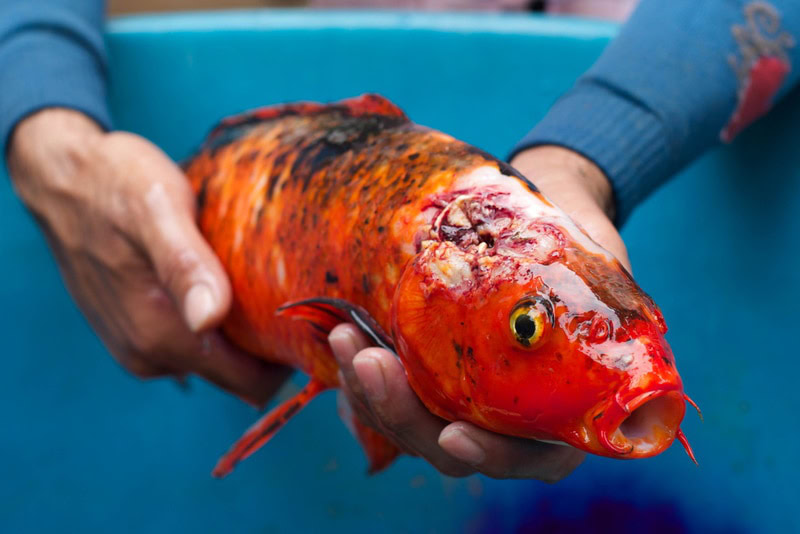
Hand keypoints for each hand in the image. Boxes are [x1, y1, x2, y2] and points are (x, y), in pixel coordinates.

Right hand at [7, 108, 289, 405]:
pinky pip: (194, 343)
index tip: (316, 325)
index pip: (250, 383)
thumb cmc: (116, 185)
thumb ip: (185, 266)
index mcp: (162, 334)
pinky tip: (227, 285)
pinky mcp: (136, 333)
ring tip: (265, 286)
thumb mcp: (159, 210)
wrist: (63, 180)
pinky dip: (217, 325)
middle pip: (238, 375)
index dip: (288, 361)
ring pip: (218, 359)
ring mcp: (140, 348)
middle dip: (271, 347)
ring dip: (244, 334)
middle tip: (299, 297)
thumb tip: (210, 317)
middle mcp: (150, 355)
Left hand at [328, 146, 628, 480]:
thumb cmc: (578, 243)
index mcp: (562, 410)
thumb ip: (600, 286)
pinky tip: (341, 335)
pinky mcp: (430, 372)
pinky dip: (361, 371)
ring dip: (369, 391)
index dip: (493, 455)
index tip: (454, 434)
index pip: (529, 458)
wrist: (543, 219)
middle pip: (450, 447)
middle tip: (369, 361)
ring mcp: (464, 398)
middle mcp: (509, 417)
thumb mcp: (600, 260)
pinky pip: (390, 392)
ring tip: (342, 337)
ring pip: (411, 424)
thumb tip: (590, 278)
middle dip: (402, 413)